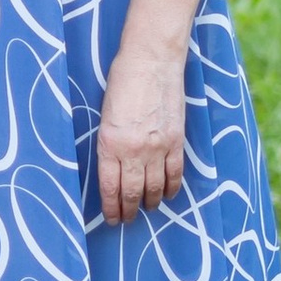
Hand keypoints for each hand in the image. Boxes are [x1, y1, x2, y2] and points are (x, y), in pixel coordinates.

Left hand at [96, 48, 185, 223]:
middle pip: (132, 192)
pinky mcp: (176, 140)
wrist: (152, 60)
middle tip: (126, 220)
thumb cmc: (122, 81)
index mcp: (110, 144)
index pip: (110, 187)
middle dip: (128, 211)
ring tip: (145, 209)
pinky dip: (170, 188)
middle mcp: (134, 150)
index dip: (111, 208)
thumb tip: (112, 167)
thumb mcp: (104, 115)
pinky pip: (175, 173)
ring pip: (154, 187)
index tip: (111, 218)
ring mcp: (158, 147)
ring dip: (149, 202)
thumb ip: (108, 143)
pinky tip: (166, 195)